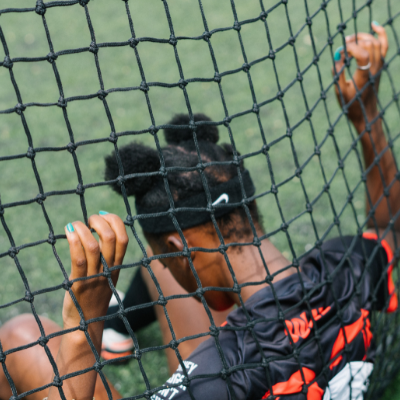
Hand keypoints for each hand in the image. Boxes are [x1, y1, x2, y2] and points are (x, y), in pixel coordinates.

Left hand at [63, 213, 128, 329]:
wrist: (86, 325)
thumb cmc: (94, 296)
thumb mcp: (106, 275)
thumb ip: (106, 257)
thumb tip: (99, 232)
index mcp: (116, 266)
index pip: (123, 238)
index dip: (115, 221)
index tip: (102, 216)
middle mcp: (108, 269)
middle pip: (111, 238)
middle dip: (99, 221)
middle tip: (88, 221)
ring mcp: (94, 277)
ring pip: (93, 246)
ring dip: (83, 229)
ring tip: (74, 225)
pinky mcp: (79, 284)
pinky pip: (78, 259)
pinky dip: (74, 242)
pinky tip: (68, 233)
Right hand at [333, 23, 387, 127]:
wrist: (366, 112)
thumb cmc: (351, 104)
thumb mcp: (339, 91)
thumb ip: (337, 74)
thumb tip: (337, 58)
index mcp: (364, 75)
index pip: (362, 53)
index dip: (351, 48)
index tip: (341, 52)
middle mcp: (374, 68)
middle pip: (369, 43)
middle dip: (354, 41)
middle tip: (343, 46)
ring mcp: (379, 65)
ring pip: (376, 41)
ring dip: (363, 36)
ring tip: (351, 39)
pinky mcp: (380, 64)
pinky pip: (384, 44)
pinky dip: (380, 33)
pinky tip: (373, 26)